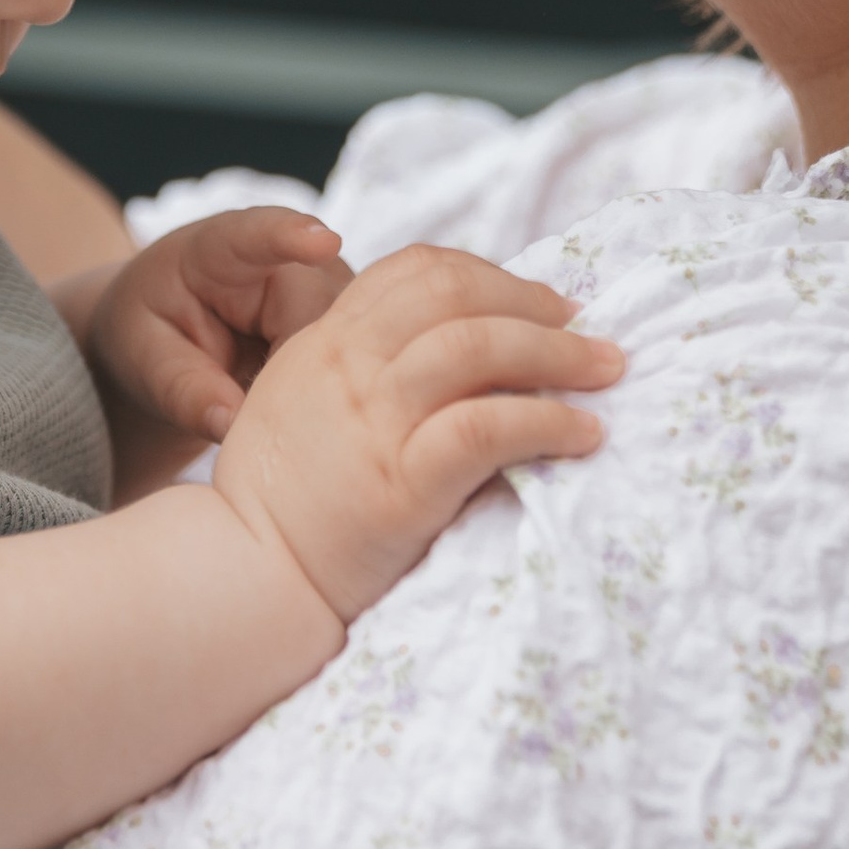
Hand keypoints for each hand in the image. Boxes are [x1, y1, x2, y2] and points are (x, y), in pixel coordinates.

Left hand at [86, 205, 352, 449]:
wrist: (172, 332)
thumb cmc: (153, 334)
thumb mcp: (146, 363)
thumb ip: (185, 391)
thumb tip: (231, 426)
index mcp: (217, 250)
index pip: (254, 236)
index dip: (289, 237)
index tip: (321, 242)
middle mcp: (287, 260)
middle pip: (318, 317)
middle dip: (295, 380)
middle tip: (253, 426)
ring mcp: (328, 287)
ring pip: (349, 345)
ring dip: (312, 392)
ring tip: (264, 413)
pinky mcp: (351, 320)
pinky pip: (358, 364)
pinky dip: (326, 396)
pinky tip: (294, 410)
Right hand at [211, 244, 620, 624]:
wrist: (243, 578)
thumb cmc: (282, 501)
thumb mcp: (298, 401)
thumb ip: (355, 365)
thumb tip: (448, 347)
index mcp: (324, 340)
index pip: (415, 270)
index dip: (489, 275)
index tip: (538, 303)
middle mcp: (347, 366)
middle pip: (456, 293)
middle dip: (536, 304)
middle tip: (587, 331)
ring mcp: (372, 422)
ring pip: (480, 346)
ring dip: (560, 354)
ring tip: (606, 373)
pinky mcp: (400, 484)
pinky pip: (487, 428)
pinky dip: (547, 421)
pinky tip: (582, 434)